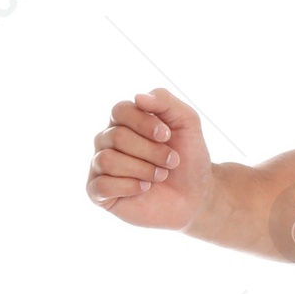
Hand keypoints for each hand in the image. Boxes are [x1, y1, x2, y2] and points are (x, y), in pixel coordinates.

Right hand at [86, 89, 211, 230]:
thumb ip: (165, 101)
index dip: (145, 123)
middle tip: (171, 161)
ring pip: (108, 160)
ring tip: (160, 176)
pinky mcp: (99, 193)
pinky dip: (129, 187)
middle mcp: (107, 140)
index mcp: (123, 121)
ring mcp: (100, 166)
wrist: (195, 196)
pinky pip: (101, 186)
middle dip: (151, 151)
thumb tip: (138, 97)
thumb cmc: (188, 158)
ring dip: (142, 169)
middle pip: (117, 137)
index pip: (120, 110)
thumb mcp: (187, 122)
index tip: (167, 135)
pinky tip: (144, 188)